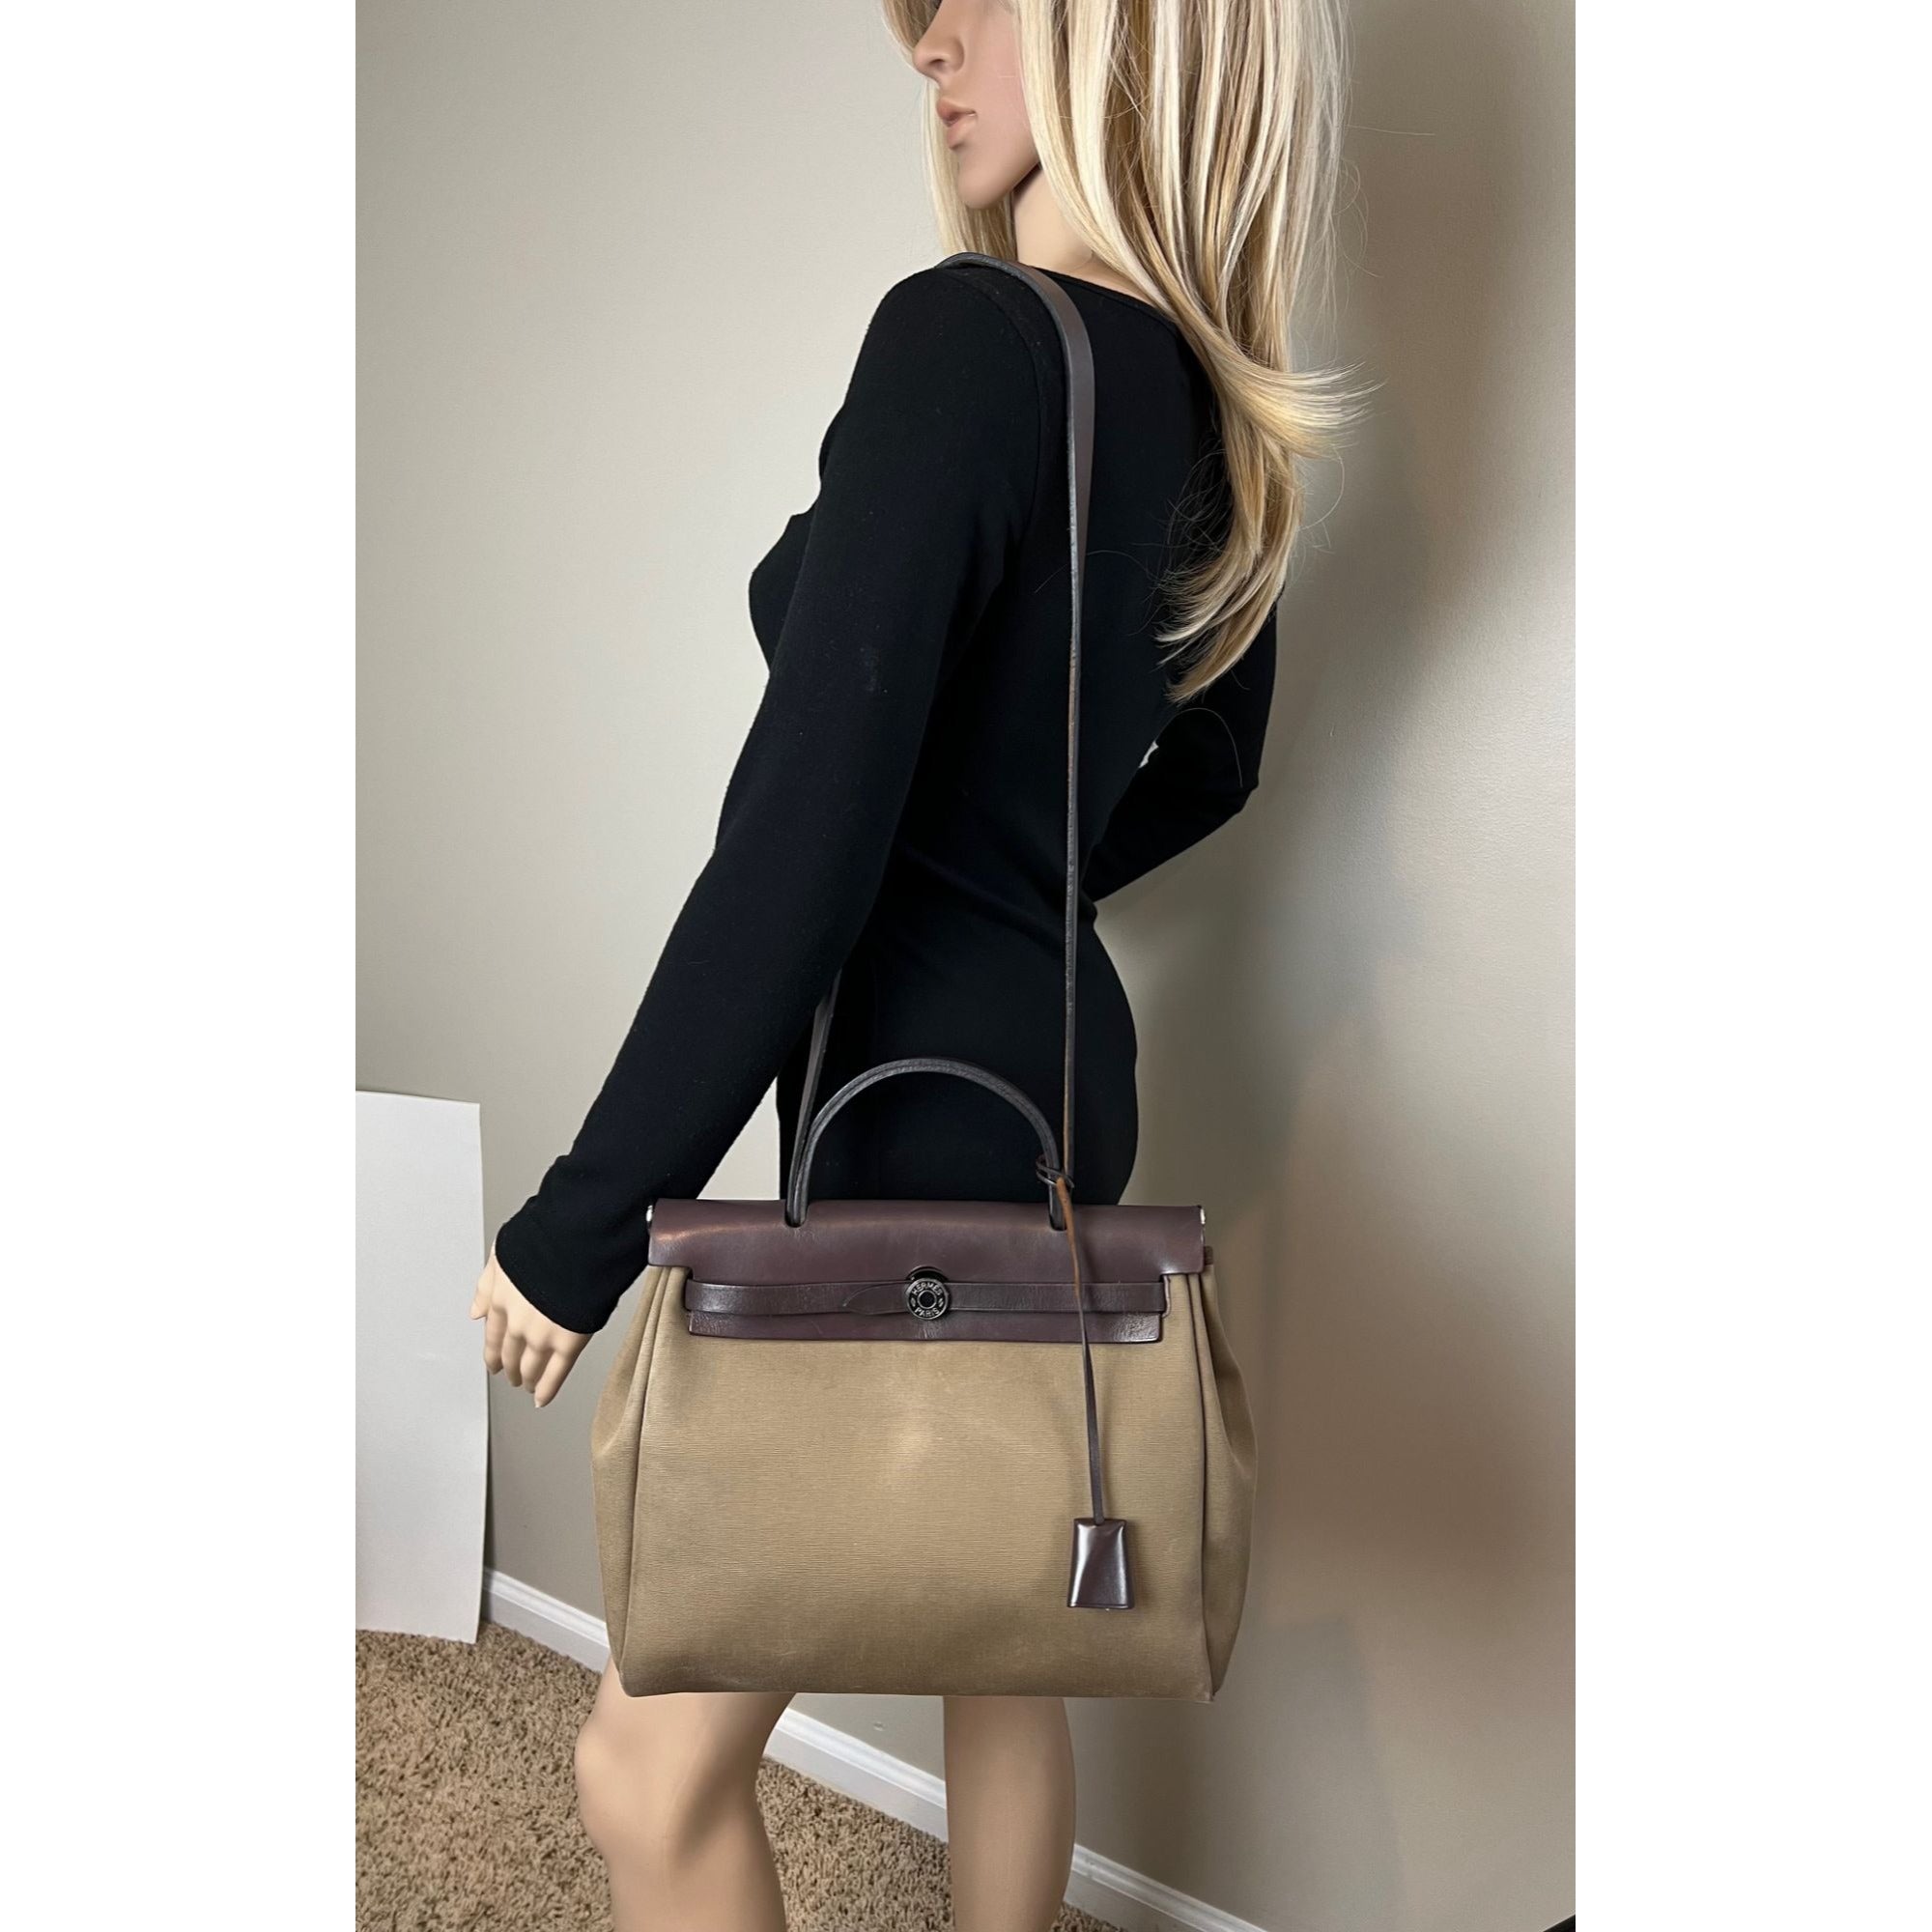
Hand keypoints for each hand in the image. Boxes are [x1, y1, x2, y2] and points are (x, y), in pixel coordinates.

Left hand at [470, 1245, 589, 1407]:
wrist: (577, 1241)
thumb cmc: (547, 1239)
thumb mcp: (504, 1254)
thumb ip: (487, 1284)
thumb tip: (475, 1311)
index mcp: (501, 1299)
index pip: (492, 1334)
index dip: (492, 1352)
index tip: (493, 1363)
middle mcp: (517, 1322)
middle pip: (509, 1354)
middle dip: (510, 1367)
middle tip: (512, 1376)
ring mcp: (542, 1334)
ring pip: (530, 1366)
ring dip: (528, 1379)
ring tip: (528, 1386)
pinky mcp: (569, 1341)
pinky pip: (556, 1372)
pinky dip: (548, 1388)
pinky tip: (543, 1398)